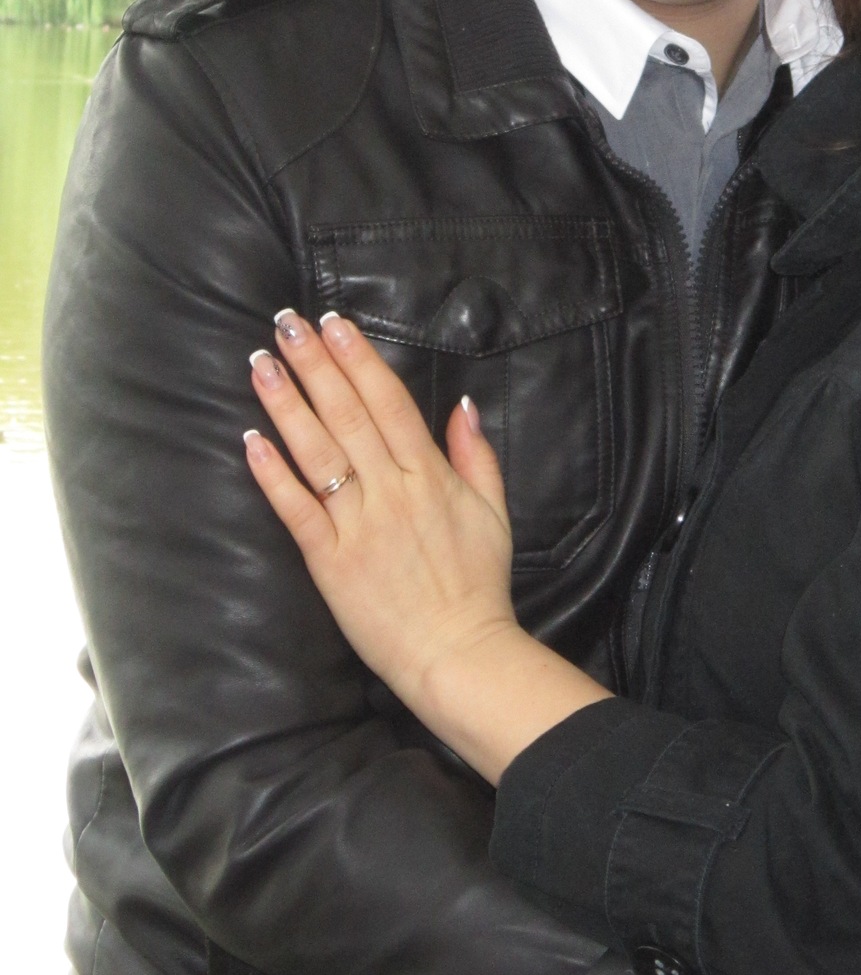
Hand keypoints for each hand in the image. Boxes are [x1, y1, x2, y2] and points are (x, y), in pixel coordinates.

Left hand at [246, 309, 606, 776]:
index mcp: (431, 475)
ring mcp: (358, 524)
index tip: (335, 322)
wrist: (458, 652)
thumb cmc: (478, 584)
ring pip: (317, 451)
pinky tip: (252, 440)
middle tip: (285, 323)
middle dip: (314, 363)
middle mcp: (392, 490)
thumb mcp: (495, 512)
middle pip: (347, 413)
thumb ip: (476, 455)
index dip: (358, 358)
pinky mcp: (330, 560)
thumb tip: (463, 405)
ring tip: (261, 363)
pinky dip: (273, 474)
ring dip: (286, 403)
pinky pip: (297, 510)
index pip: (388, 401)